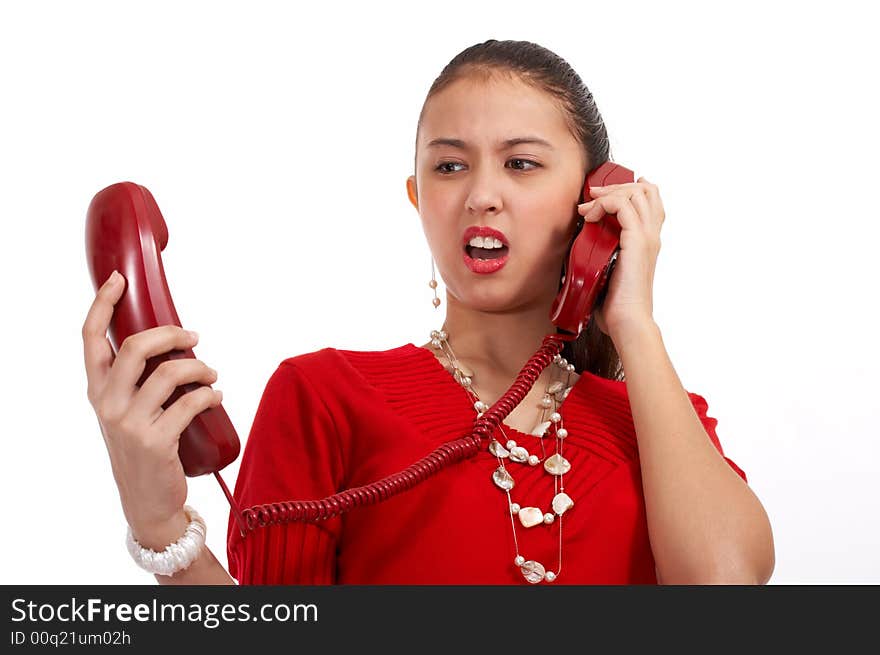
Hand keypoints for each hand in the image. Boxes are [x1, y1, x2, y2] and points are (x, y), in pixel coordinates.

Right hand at [82, 272, 221, 548]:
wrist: (147, 500)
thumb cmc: (143, 447)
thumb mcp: (127, 411)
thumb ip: (137, 380)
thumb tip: (172, 341)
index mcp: (97, 390)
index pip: (90, 339)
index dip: (103, 304)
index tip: (119, 280)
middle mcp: (107, 403)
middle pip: (136, 346)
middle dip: (172, 334)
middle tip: (194, 338)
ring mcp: (129, 423)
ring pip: (170, 372)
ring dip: (200, 368)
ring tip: (211, 376)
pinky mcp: (156, 441)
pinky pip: (191, 403)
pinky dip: (210, 395)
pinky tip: (216, 397)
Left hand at [577, 176, 664, 338]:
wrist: (627, 321)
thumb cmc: (616, 306)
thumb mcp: (608, 274)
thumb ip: (601, 258)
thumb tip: (579, 256)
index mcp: (647, 243)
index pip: (651, 202)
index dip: (631, 189)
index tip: (603, 193)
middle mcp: (651, 237)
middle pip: (646, 191)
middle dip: (615, 186)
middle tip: (592, 195)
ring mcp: (646, 237)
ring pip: (636, 192)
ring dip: (607, 193)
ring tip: (588, 206)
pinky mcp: (636, 241)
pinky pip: (622, 205)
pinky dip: (603, 203)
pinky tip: (589, 216)